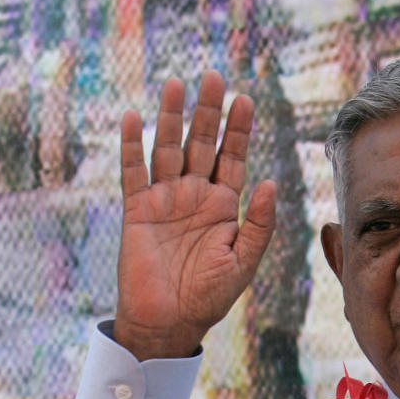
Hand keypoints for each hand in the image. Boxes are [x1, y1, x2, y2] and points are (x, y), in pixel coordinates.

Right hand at [115, 70, 275, 359]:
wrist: (169, 321)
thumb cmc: (210, 296)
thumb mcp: (243, 261)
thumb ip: (258, 224)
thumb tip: (268, 183)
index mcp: (223, 207)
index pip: (232, 159)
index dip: (238, 130)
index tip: (245, 100)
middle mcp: (194, 197)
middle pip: (201, 144)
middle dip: (207, 112)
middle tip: (213, 77)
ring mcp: (165, 200)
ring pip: (167, 149)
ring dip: (171, 117)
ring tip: (177, 84)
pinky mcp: (137, 210)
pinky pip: (133, 172)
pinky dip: (131, 146)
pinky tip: (134, 119)